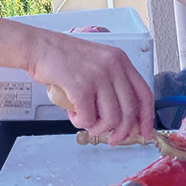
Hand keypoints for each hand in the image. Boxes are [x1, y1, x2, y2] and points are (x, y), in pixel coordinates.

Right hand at [26, 30, 154, 144]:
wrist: (39, 47)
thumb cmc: (63, 58)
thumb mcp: (97, 63)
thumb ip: (112, 85)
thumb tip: (124, 117)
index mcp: (120, 60)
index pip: (144, 93)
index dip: (146, 117)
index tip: (145, 132)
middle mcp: (113, 66)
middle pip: (129, 111)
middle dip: (122, 132)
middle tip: (113, 138)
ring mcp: (97, 75)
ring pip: (111, 118)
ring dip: (97, 128)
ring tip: (86, 121)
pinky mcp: (80, 85)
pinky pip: (88, 118)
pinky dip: (81, 122)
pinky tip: (74, 114)